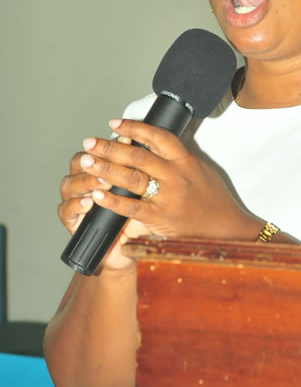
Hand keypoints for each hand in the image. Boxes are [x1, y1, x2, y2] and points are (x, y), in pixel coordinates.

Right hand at [58, 139, 146, 271]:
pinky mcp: (73, 222)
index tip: (126, 139)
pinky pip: (66, 211)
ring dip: (86, 181)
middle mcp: (85, 183)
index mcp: (100, 171)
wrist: (132, 247)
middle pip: (79, 162)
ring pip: (69, 184)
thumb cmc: (139, 216)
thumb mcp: (144, 191)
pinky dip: (76, 205)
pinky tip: (90, 203)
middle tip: (110, 161)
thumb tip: (147, 147)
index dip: (110, 144)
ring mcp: (76, 202)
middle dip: (95, 160)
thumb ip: (140, 171)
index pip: (98, 150)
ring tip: (103, 183)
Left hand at [72, 118, 261, 243]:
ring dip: (105, 169)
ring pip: (131, 178)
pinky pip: (131, 207)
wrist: (226, 229)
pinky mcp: (161, 218)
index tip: (114, 124)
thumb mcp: (200, 170)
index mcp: (186, 160)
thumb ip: (177, 157)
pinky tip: (96, 194)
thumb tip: (152, 142)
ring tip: (86, 162)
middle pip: (138, 156)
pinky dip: (112, 200)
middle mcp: (176, 176)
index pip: (157, 136)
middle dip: (110, 147)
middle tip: (90, 142)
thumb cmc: (214, 199)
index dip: (134, 128)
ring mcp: (168, 198)